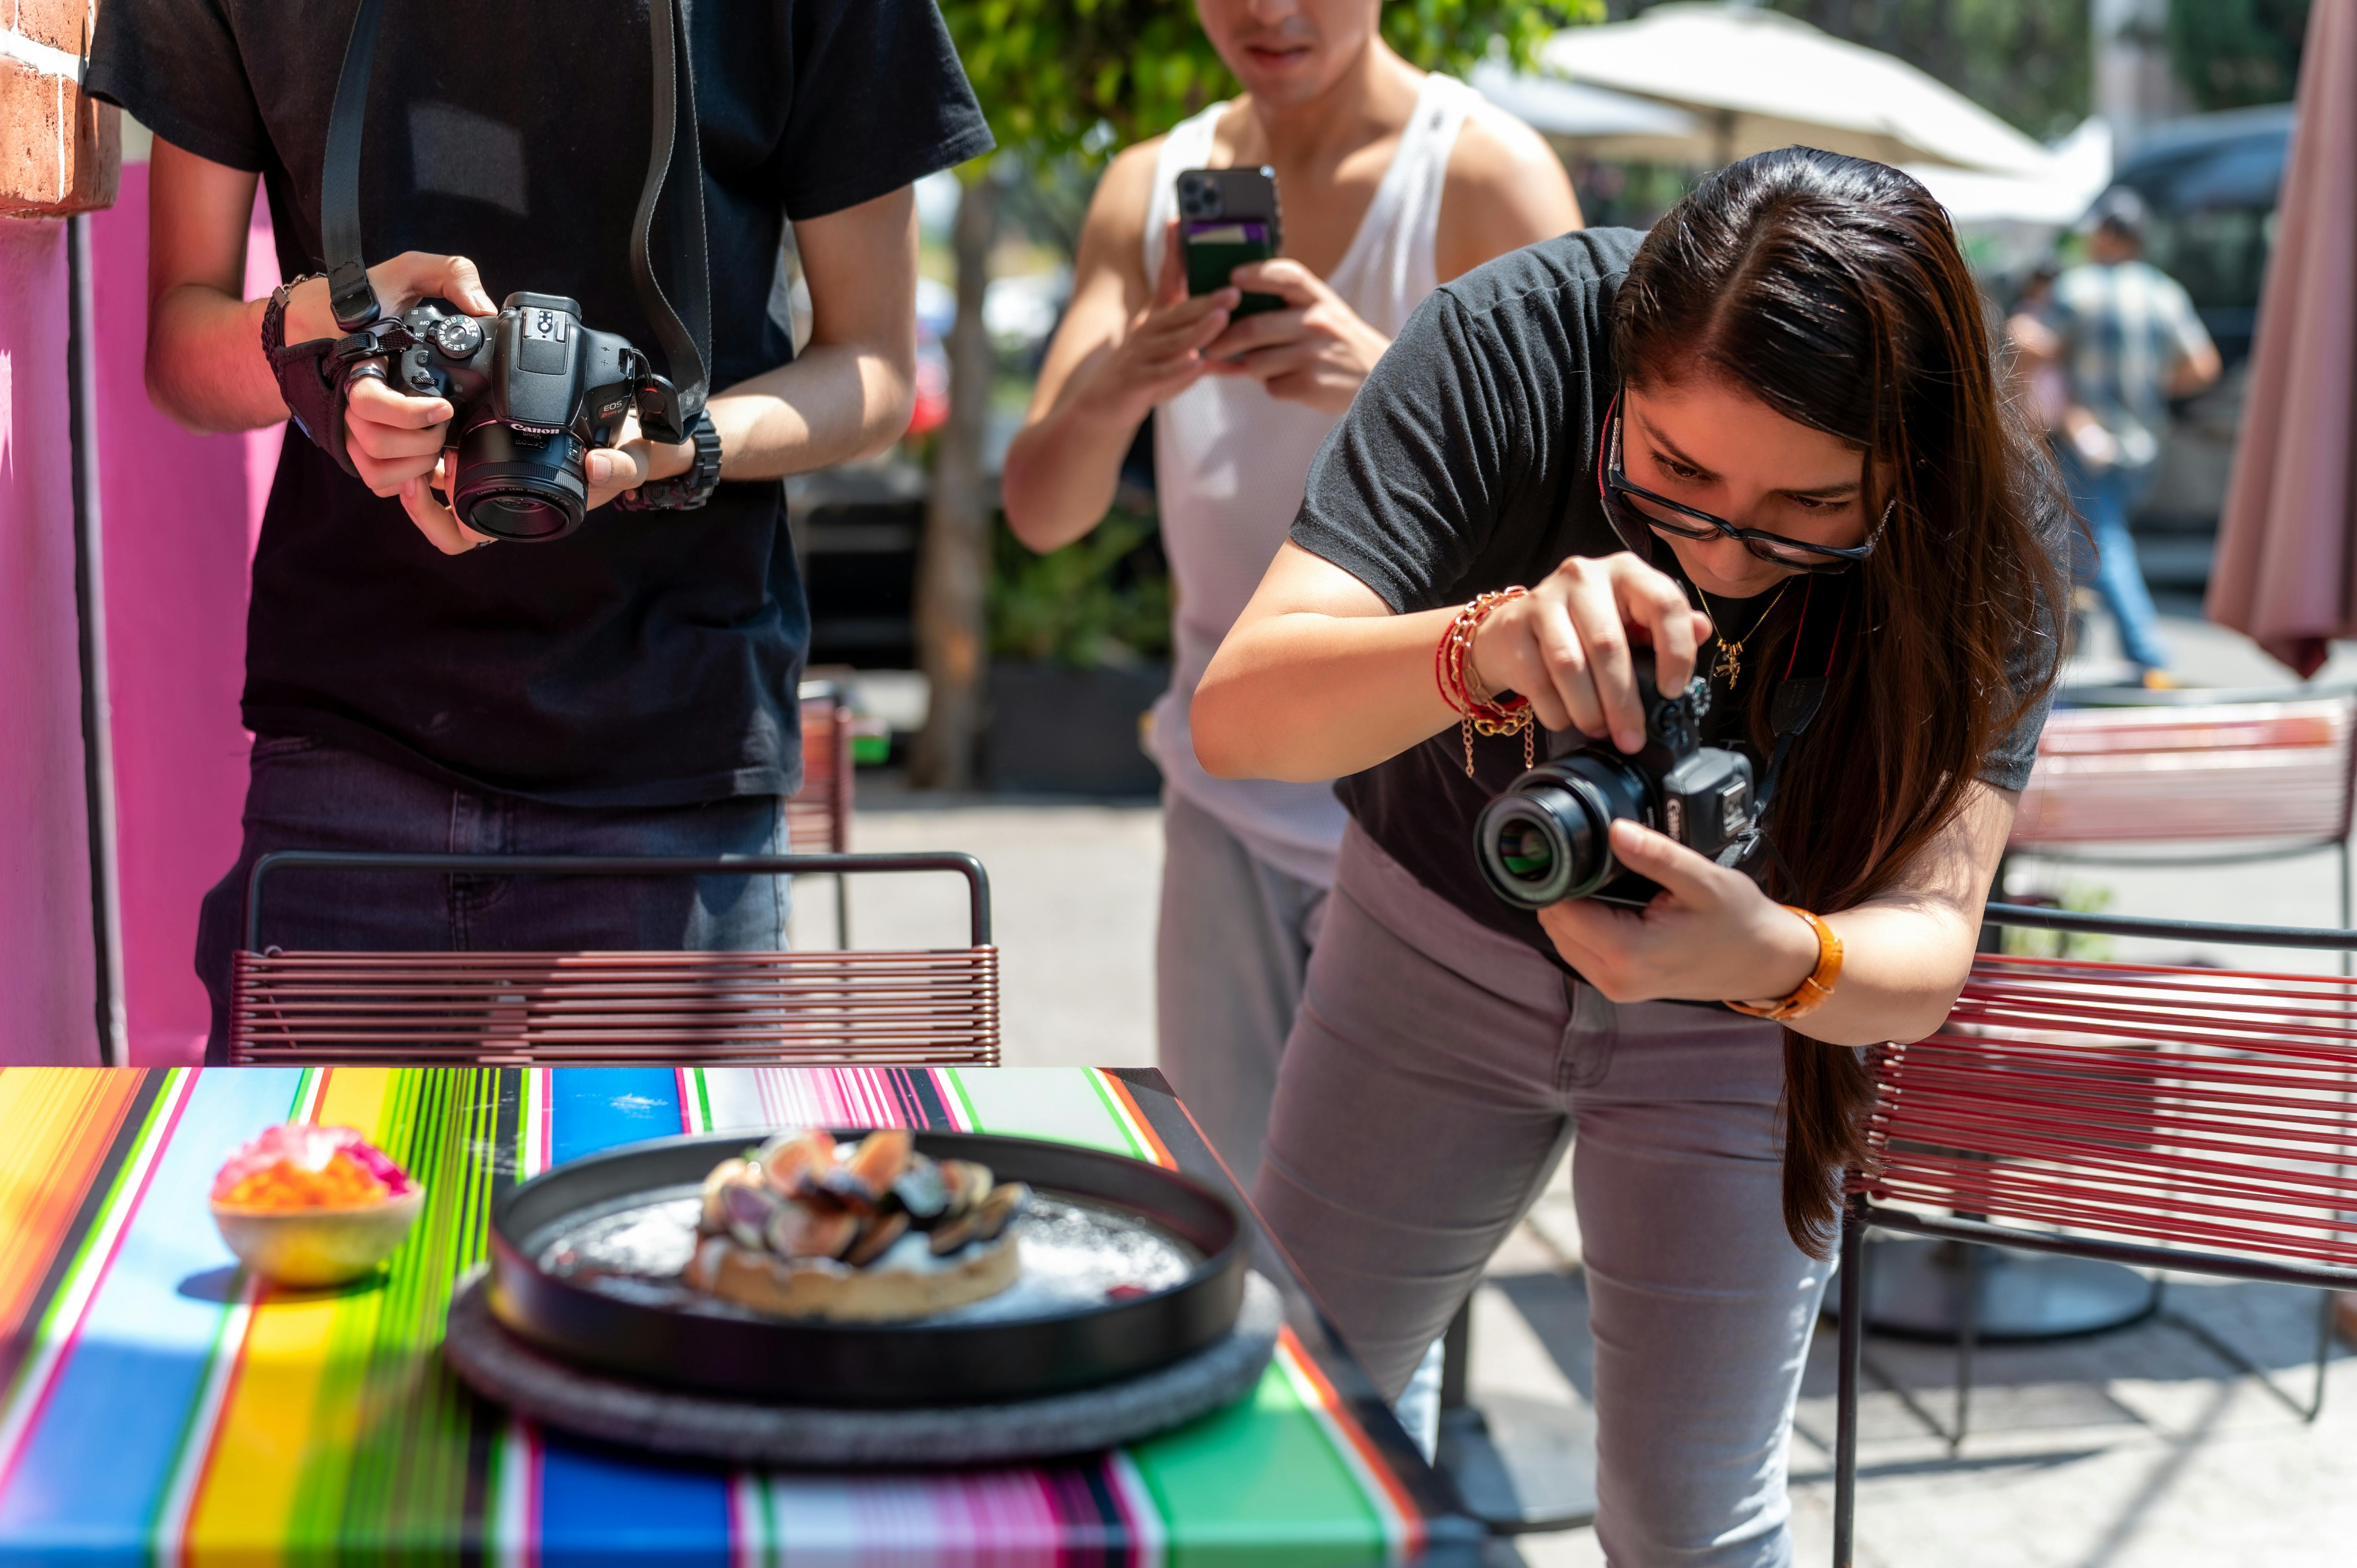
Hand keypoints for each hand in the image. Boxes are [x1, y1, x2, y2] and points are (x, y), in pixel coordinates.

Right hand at [285, 253, 499, 501]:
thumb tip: (480, 305)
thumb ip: (446, 273)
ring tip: (435, 441)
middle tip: (444, 422)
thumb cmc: (360, 301)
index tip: (444, 407)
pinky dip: (406, 481)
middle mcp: (344, 403)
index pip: (369, 403)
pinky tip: (427, 461)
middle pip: (378, 443)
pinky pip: (377, 482)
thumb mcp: (403, 273)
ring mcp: (346, 430)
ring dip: (415, 465)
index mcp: (355, 365)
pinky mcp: (353, 448)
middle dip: (423, 441)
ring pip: (377, 471)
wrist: (310, 324)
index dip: (411, 413)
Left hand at [393, 411, 694, 555]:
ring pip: (436, 494)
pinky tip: (434, 421)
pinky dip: (435, 448)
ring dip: (418, 472)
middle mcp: (500, 504)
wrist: (630, 437)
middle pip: (438, 522)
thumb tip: (600, 467)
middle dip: (414, 499)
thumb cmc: (621, 458)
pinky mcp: (490, 456)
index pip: (462, 536)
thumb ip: (623, 467)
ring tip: (413, 442)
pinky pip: (450, 463)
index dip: (434, 518)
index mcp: (522, 517)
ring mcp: (492, 482)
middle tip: (406, 467)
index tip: (423, 483)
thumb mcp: (629, 462)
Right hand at [1069, 219, 1236, 428]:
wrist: (1099, 408)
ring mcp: (1139, 357)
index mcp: (1155, 320)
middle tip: (1235, 290)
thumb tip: (1232, 327)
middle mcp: (1146, 333)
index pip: (1166, 282)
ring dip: (1199, 330)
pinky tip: (1197, 363)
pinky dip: (1179, 370)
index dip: (1173, 254)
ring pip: (1173, 342)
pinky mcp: (1134, 383)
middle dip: (1208, 301)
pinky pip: (1160, 376)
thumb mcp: (1168, 350)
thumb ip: (1198, 338)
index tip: (1179, 223)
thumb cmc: (1142, 375)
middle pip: (1179, 313)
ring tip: (1221, 319)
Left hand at [1199, 258, 1389, 412]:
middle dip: (1224, 339)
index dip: (1255, 274)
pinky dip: (1273, 386)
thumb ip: (1288, 306)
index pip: (1285, 275)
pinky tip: (1291, 382)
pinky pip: (1271, 386)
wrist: (1382, 383)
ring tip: (1264, 366)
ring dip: (1252, 367)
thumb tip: (1233, 308)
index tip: (1232, 278)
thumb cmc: (1340, 345)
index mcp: (1320, 298)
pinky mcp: (1310, 384)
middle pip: (1253, 327)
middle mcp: (1316, 321)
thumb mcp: (1325, 314)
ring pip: (1256, 361)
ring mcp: (1313, 354)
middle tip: (1211, 346)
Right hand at [1470, 552, 1714, 753]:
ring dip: (1588, 710)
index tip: (1673, 691)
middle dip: (1623, 702)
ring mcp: (1544, 599)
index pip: (1663, 603)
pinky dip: (1556, 710)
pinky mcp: (1514, 626)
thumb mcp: (1632, 621)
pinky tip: (1567, 721)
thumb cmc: (1586, 629)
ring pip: (1570, 665)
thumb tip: (1702, 629)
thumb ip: (1666, 627)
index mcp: (1627, 572)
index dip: (1675, 650)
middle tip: (1631, 739)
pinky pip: (1537, 680)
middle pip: (1608, 644)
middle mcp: (1584, 576)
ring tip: (1599, 732)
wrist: (1516, 629)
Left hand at [1536, 820, 1819, 1004]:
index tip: (1570, 847)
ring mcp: (1614, 987)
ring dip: (1573, 907)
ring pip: (1562, 938)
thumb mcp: (1702, 880)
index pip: (1560, 908)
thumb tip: (1614, 829)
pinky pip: (1580, 950)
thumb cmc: (1739, 922)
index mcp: (1628, 953)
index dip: (1559, 875)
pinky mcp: (1619, 986)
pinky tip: (1608, 903)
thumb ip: (1656, 856)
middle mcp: (1614, 977)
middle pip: (1555, 923)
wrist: (1764, 962)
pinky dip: (1585, 925)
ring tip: (1602, 880)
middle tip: (1590, 858)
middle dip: (1564, 890)